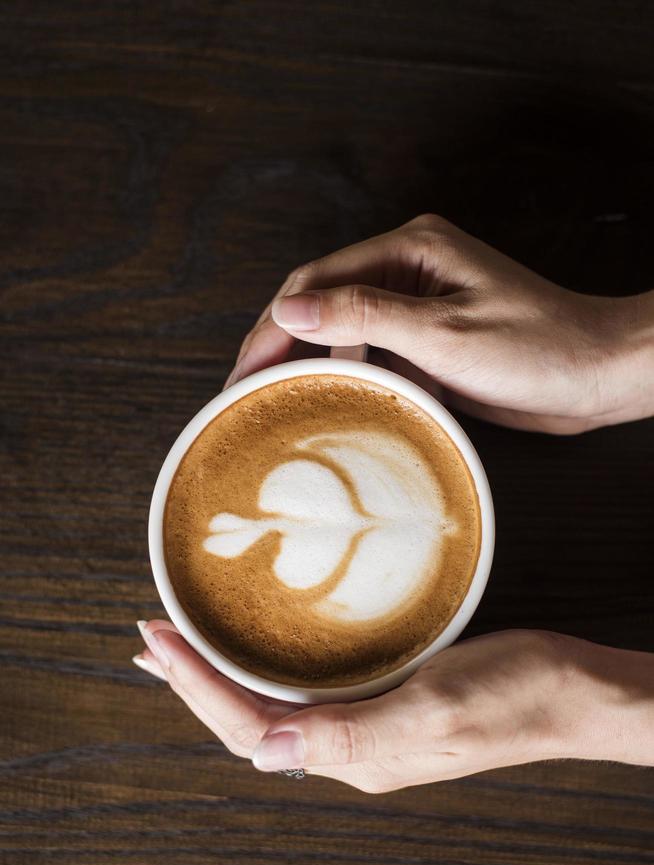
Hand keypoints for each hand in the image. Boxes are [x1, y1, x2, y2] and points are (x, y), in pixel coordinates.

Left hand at [134, 622, 653, 792]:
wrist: (573, 690)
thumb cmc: (516, 694)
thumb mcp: (436, 710)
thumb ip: (353, 735)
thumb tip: (266, 755)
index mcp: (356, 754)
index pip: (252, 728)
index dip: (197, 687)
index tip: (159, 641)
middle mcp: (352, 746)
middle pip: (250, 720)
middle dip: (193, 681)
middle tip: (151, 638)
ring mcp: (369, 724)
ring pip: (273, 704)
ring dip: (222, 675)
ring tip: (181, 648)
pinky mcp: (386, 698)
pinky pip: (305, 688)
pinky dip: (266, 666)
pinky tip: (258, 648)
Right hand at [226, 214, 653, 432]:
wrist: (595, 375)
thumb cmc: (537, 348)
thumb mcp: (444, 334)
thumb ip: (365, 316)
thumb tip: (290, 308)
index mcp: (411, 249)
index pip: (318, 281)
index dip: (273, 325)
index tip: (244, 370)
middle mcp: (409, 268)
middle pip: (323, 301)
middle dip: (280, 343)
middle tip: (245, 389)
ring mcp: (419, 304)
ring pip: (343, 329)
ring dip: (309, 361)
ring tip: (274, 400)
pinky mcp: (429, 338)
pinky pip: (373, 353)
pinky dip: (347, 375)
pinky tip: (328, 399)